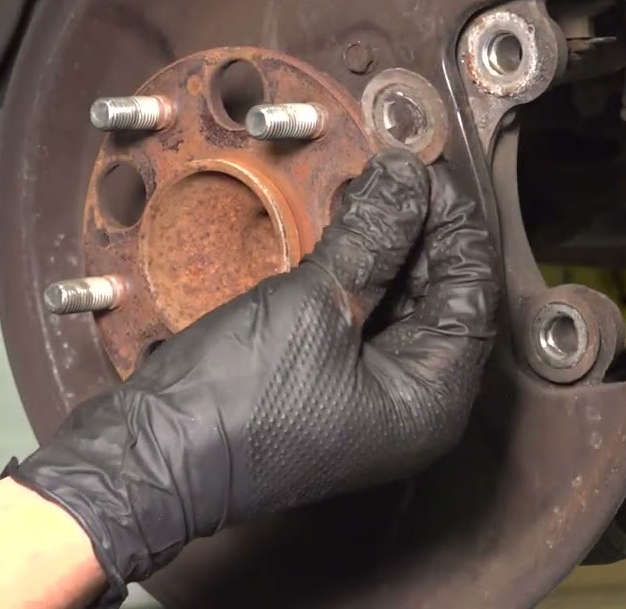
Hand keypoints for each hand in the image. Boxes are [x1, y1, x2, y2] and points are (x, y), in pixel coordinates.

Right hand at [9, 149, 497, 605]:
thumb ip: (374, 236)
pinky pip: (362, 321)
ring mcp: (370, 401)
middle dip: (422, 231)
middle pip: (442, 298)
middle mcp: (412, 406)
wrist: (152, 456)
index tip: (427, 169)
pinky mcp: (330, 389)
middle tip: (396, 173)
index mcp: (432, 399)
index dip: (456, 222)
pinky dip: (358, 274)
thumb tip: (410, 179)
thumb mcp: (315, 304)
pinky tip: (341, 233)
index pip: (474, 292)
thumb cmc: (233, 405)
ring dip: (389, 247)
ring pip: (401, 306)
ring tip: (368, 191)